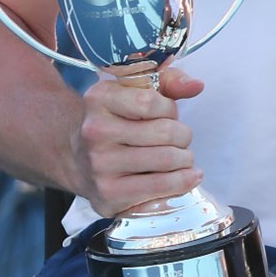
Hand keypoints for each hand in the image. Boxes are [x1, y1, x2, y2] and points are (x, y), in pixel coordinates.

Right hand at [72, 66, 204, 216]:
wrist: (79, 158)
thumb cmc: (120, 120)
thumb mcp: (138, 90)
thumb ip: (170, 81)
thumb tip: (196, 86)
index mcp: (99, 99)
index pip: (152, 102)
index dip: (169, 109)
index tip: (167, 114)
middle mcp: (94, 132)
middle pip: (166, 132)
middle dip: (183, 135)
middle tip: (178, 140)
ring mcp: (99, 166)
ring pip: (168, 159)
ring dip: (185, 158)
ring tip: (179, 157)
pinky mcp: (108, 195)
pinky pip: (161, 188)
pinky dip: (182, 181)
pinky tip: (183, 176)